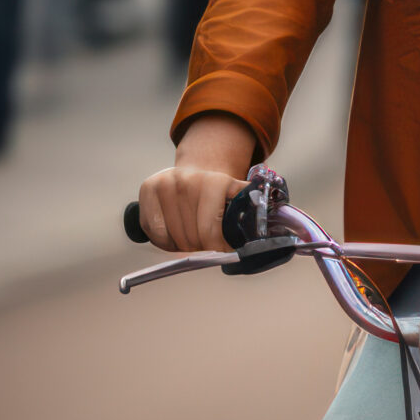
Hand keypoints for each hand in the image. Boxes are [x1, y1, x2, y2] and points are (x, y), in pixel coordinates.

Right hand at [137, 113, 256, 251]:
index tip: (224, 250)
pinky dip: (164, 241)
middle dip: (201, 247)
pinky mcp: (146, 190)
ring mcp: (165, 184)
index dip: (218, 247)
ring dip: (183, 246)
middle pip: (191, 237)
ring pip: (172, 237)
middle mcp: (186, 180)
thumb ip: (252, 205)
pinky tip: (175, 235)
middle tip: (208, 245)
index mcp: (214, 182)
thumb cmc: (219, 191)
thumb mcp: (238, 193)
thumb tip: (273, 215)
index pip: (210, 232)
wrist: (196, 169)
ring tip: (193, 240)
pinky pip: (154, 232)